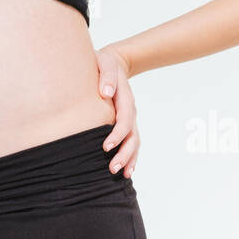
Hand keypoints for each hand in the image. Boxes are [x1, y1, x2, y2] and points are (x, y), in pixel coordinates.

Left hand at [95, 46, 139, 177]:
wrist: (114, 63)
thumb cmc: (105, 63)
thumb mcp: (105, 63)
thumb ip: (106, 76)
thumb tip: (106, 94)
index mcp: (125, 98)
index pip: (124, 120)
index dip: (117, 134)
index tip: (106, 147)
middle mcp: (130, 110)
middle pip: (132, 135)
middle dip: (124, 153)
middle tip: (112, 168)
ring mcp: (130, 118)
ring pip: (134, 142)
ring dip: (129, 158)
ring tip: (121, 174)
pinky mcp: (125, 122)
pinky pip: (131, 141)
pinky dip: (130, 156)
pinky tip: (125, 170)